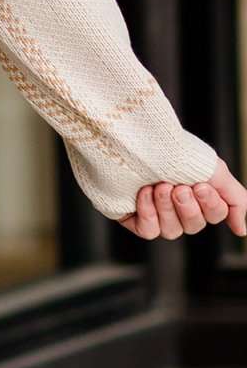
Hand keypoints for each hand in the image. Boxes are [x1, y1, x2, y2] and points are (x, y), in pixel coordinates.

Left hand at [118, 158, 246, 238]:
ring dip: (167, 208)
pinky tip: (144, 192)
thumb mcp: (213, 168)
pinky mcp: (131, 215)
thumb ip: (236, 199)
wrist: (133, 136)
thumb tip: (241, 232)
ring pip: (172, 231)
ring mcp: (153, 210)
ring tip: (159, 185)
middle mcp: (176, 204)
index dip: (210, 205)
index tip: (200, 186)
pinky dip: (149, 213)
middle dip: (187, 207)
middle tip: (178, 187)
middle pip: (194, 225)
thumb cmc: (172, 149)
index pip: (215, 215)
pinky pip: (148, 231)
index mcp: (196, 192)